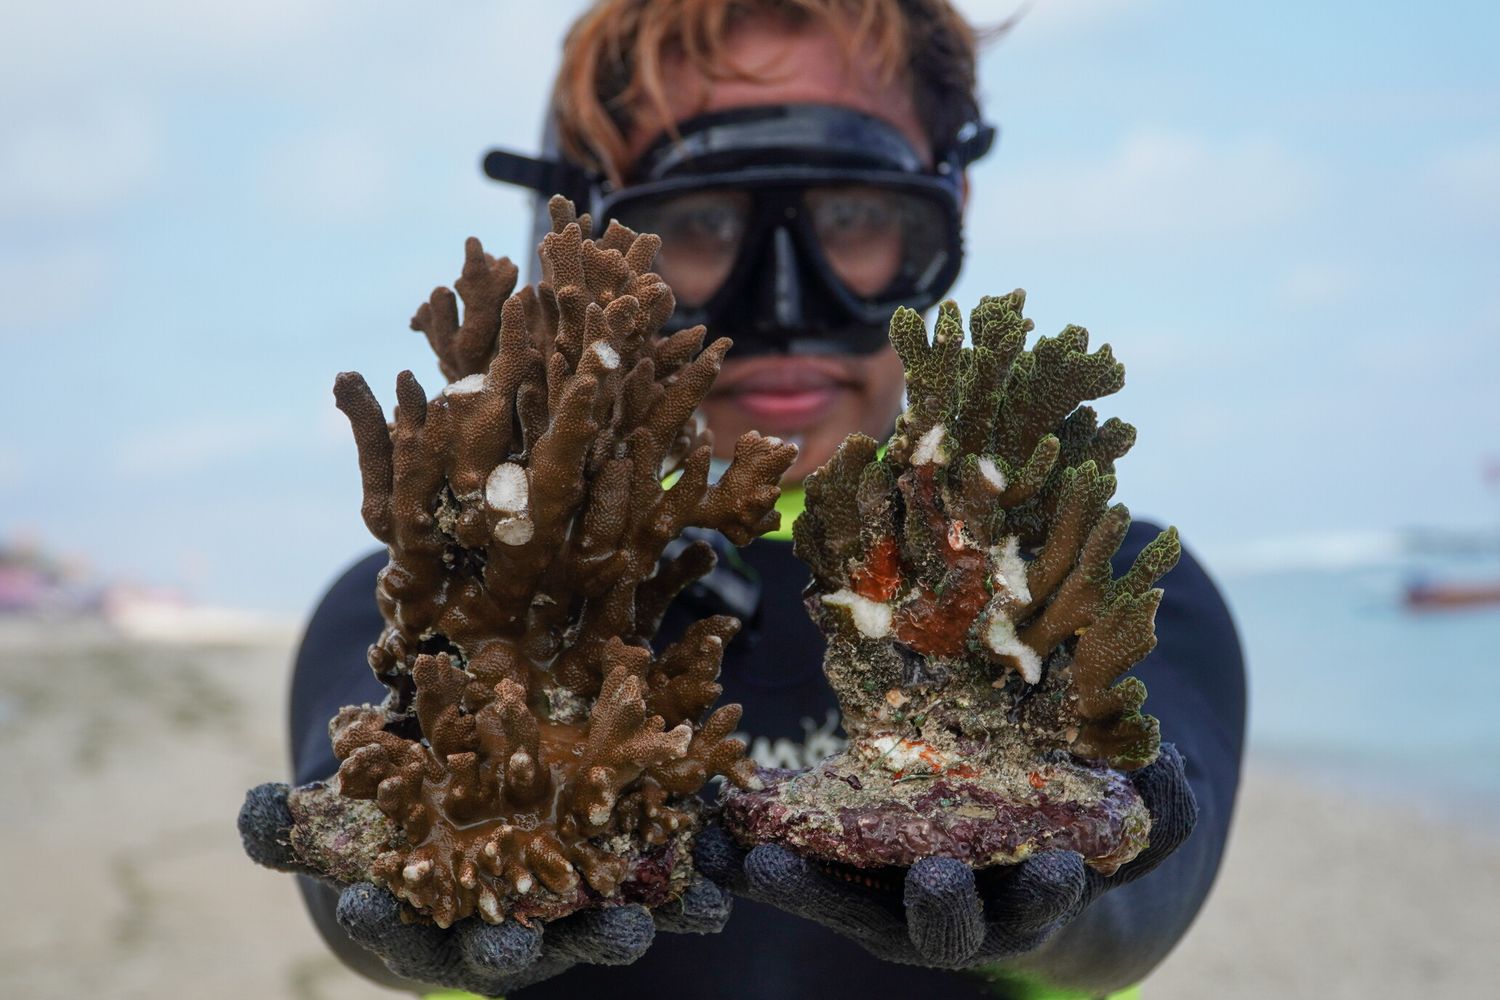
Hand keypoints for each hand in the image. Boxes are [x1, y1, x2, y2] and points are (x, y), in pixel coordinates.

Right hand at [239, 783, 731, 995]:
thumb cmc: (402, 830)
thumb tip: (253, 806)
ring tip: (636, 924)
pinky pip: (662, 890)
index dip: (387, 921)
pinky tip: (714, 889)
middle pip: (511, 950)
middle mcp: (506, 930)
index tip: (373, 906)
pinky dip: (686, 891)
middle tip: (514, 948)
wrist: (483, 819)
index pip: (404, 930)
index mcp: (434, 921)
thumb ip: (294, 824)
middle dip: (514, 950)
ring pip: (596, 929)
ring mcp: (571, 913)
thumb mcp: (343, 827)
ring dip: (619, 929)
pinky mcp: (629, 881)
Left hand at [694, 743, 1195, 969]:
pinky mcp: (843, 875)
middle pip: (933, 931)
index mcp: (1026, 903)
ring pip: (844, 906)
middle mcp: (954, 918)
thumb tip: (1166, 766)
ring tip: (753, 856)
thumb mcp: (1138, 823)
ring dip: (799, 885)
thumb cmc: (1087, 839)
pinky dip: (754, 857)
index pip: (1029, 911)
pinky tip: (709, 836)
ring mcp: (893, 903)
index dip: (1039, 895)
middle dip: (930, 908)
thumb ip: (1161, 804)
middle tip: (930, 875)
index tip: (1053, 870)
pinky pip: (798, 874)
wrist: (1028, 865)